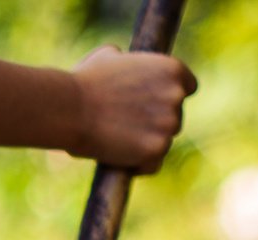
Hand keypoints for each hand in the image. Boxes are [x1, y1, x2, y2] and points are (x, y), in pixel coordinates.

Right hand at [70, 48, 193, 171]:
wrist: (70, 109)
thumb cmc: (84, 82)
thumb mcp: (108, 57)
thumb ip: (127, 61)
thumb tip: (122, 60)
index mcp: (172, 69)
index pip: (187, 87)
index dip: (168, 96)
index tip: (153, 105)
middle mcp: (176, 96)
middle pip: (175, 116)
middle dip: (155, 122)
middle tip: (127, 127)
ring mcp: (169, 124)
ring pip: (164, 141)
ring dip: (146, 144)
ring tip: (118, 144)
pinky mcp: (156, 149)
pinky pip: (153, 164)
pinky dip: (139, 165)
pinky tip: (120, 160)